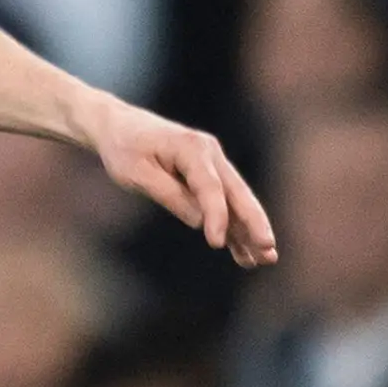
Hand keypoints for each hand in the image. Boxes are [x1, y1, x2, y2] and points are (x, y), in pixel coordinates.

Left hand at [80, 95, 276, 266]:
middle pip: (237, 192)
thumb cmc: (124, 149)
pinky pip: (225, 205)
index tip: (216, 244)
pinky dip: (234, 228)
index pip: (209, 186)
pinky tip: (245, 254)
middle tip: (268, 249)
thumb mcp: (136, 173)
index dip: (216, 216)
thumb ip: (168, 194)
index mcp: (191, 147)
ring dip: (250, 230)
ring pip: (236, 201)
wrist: (119, 126)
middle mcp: (210, 153)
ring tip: (265, 260)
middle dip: (254, 222)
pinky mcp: (208, 178)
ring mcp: (213, 165)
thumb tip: (199, 221)